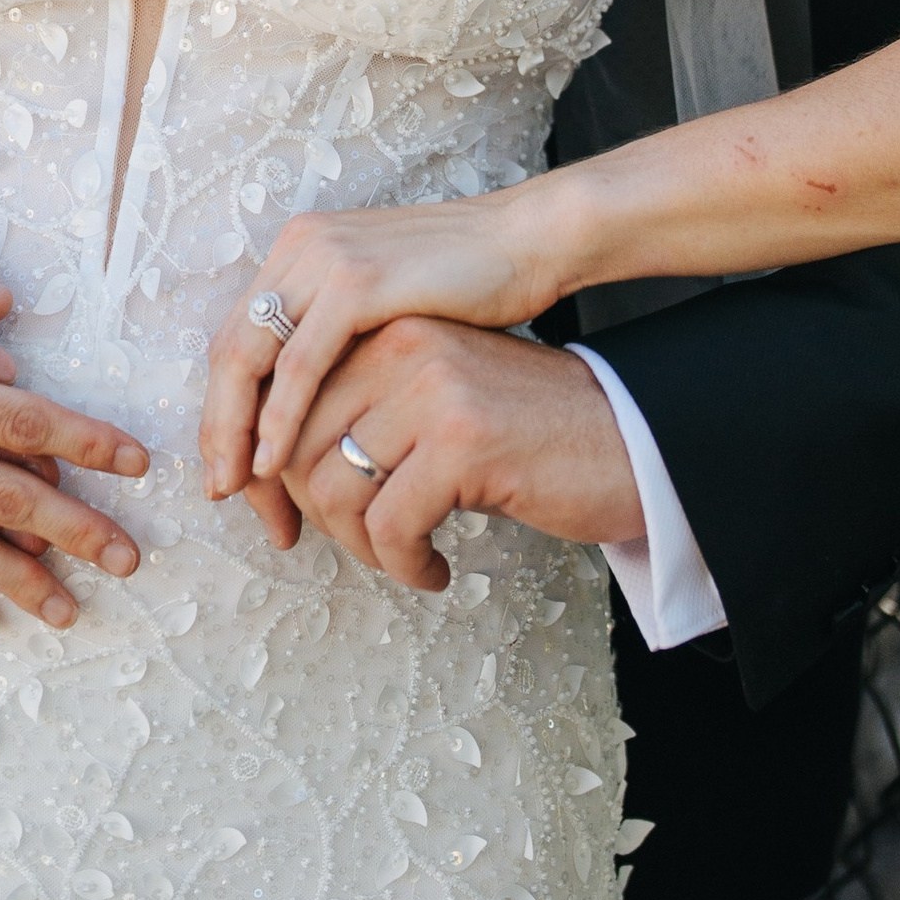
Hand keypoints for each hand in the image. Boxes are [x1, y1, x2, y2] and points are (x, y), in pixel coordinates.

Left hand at [199, 178, 578, 506]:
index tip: (233, 476)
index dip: (224, 413)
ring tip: (248, 494)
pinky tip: (278, 465)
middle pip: (231, 353)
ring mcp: (328, 261)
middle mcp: (303, 249)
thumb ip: (340, 351)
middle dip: (221, 433)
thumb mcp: (384, 319)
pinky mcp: (360, 283)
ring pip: (250, 360)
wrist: (533, 246)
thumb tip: (299, 423)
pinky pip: (299, 364)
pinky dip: (279, 419)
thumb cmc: (472, 296)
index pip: (239, 343)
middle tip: (225, 497)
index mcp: (303, 252)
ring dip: (238, 434)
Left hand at [259, 318, 643, 593]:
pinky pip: (389, 526)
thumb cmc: (529, 432)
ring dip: (361, 547)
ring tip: (404, 556)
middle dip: (311, 516)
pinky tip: (436, 569)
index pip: (285, 402)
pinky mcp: (464, 441)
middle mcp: (404, 345)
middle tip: (357, 546)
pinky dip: (404, 564)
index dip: (271, 474)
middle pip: (294, 447)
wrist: (628, 440)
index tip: (285, 520)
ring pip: (335, 490)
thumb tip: (274, 470)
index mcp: (388, 330)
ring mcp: (434, 388)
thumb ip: (365, 408)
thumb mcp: (436, 397)